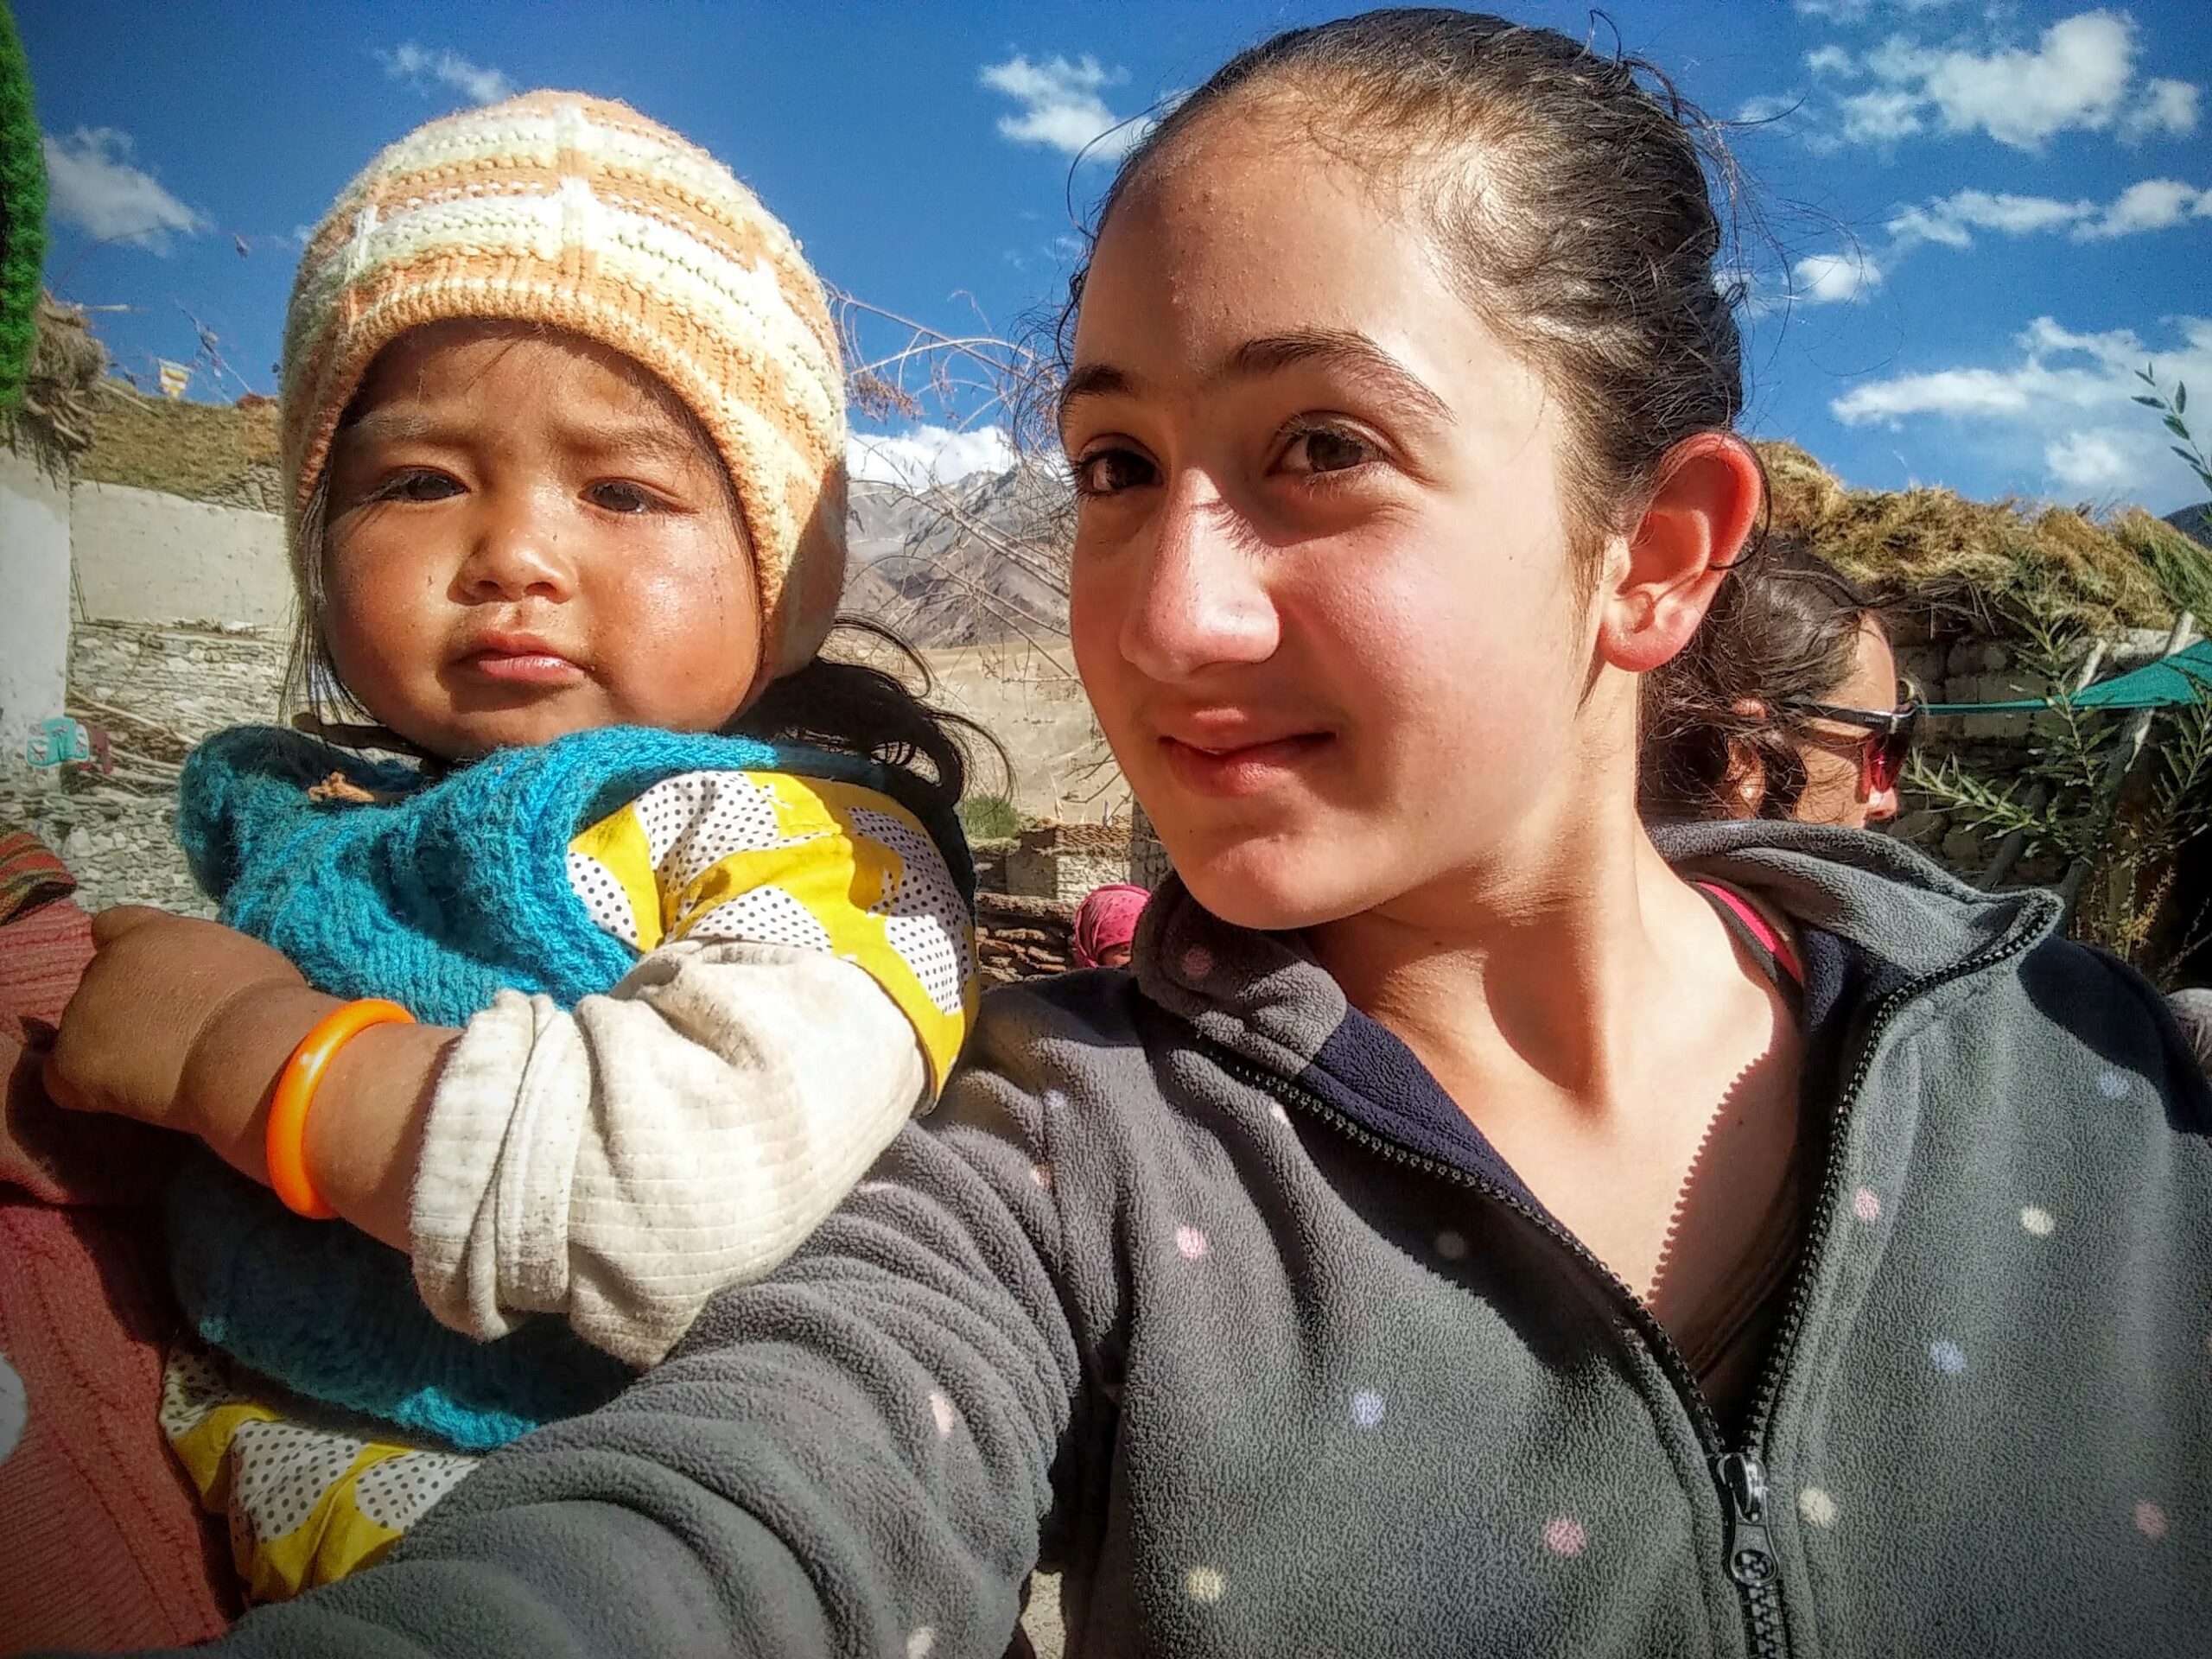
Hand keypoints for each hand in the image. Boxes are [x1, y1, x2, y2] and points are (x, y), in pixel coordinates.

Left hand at [43, 906, 323, 1174]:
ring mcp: (82, 1011)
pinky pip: (65, 1080)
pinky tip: (129, 1099)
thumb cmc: (268, 1005)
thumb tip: (206, 987)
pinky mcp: (73, 1061)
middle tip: (171, 1037)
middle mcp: (106, 963)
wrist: (248, 1048)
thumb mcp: (240, 961)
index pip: (113, 925)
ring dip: (115, 1049)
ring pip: (85, 1033)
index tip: (146, 976)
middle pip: (100, 983)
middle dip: (126, 1007)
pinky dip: (90, 1090)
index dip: (124, 951)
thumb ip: (205, 965)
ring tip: (164, 1073)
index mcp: (150, 933)